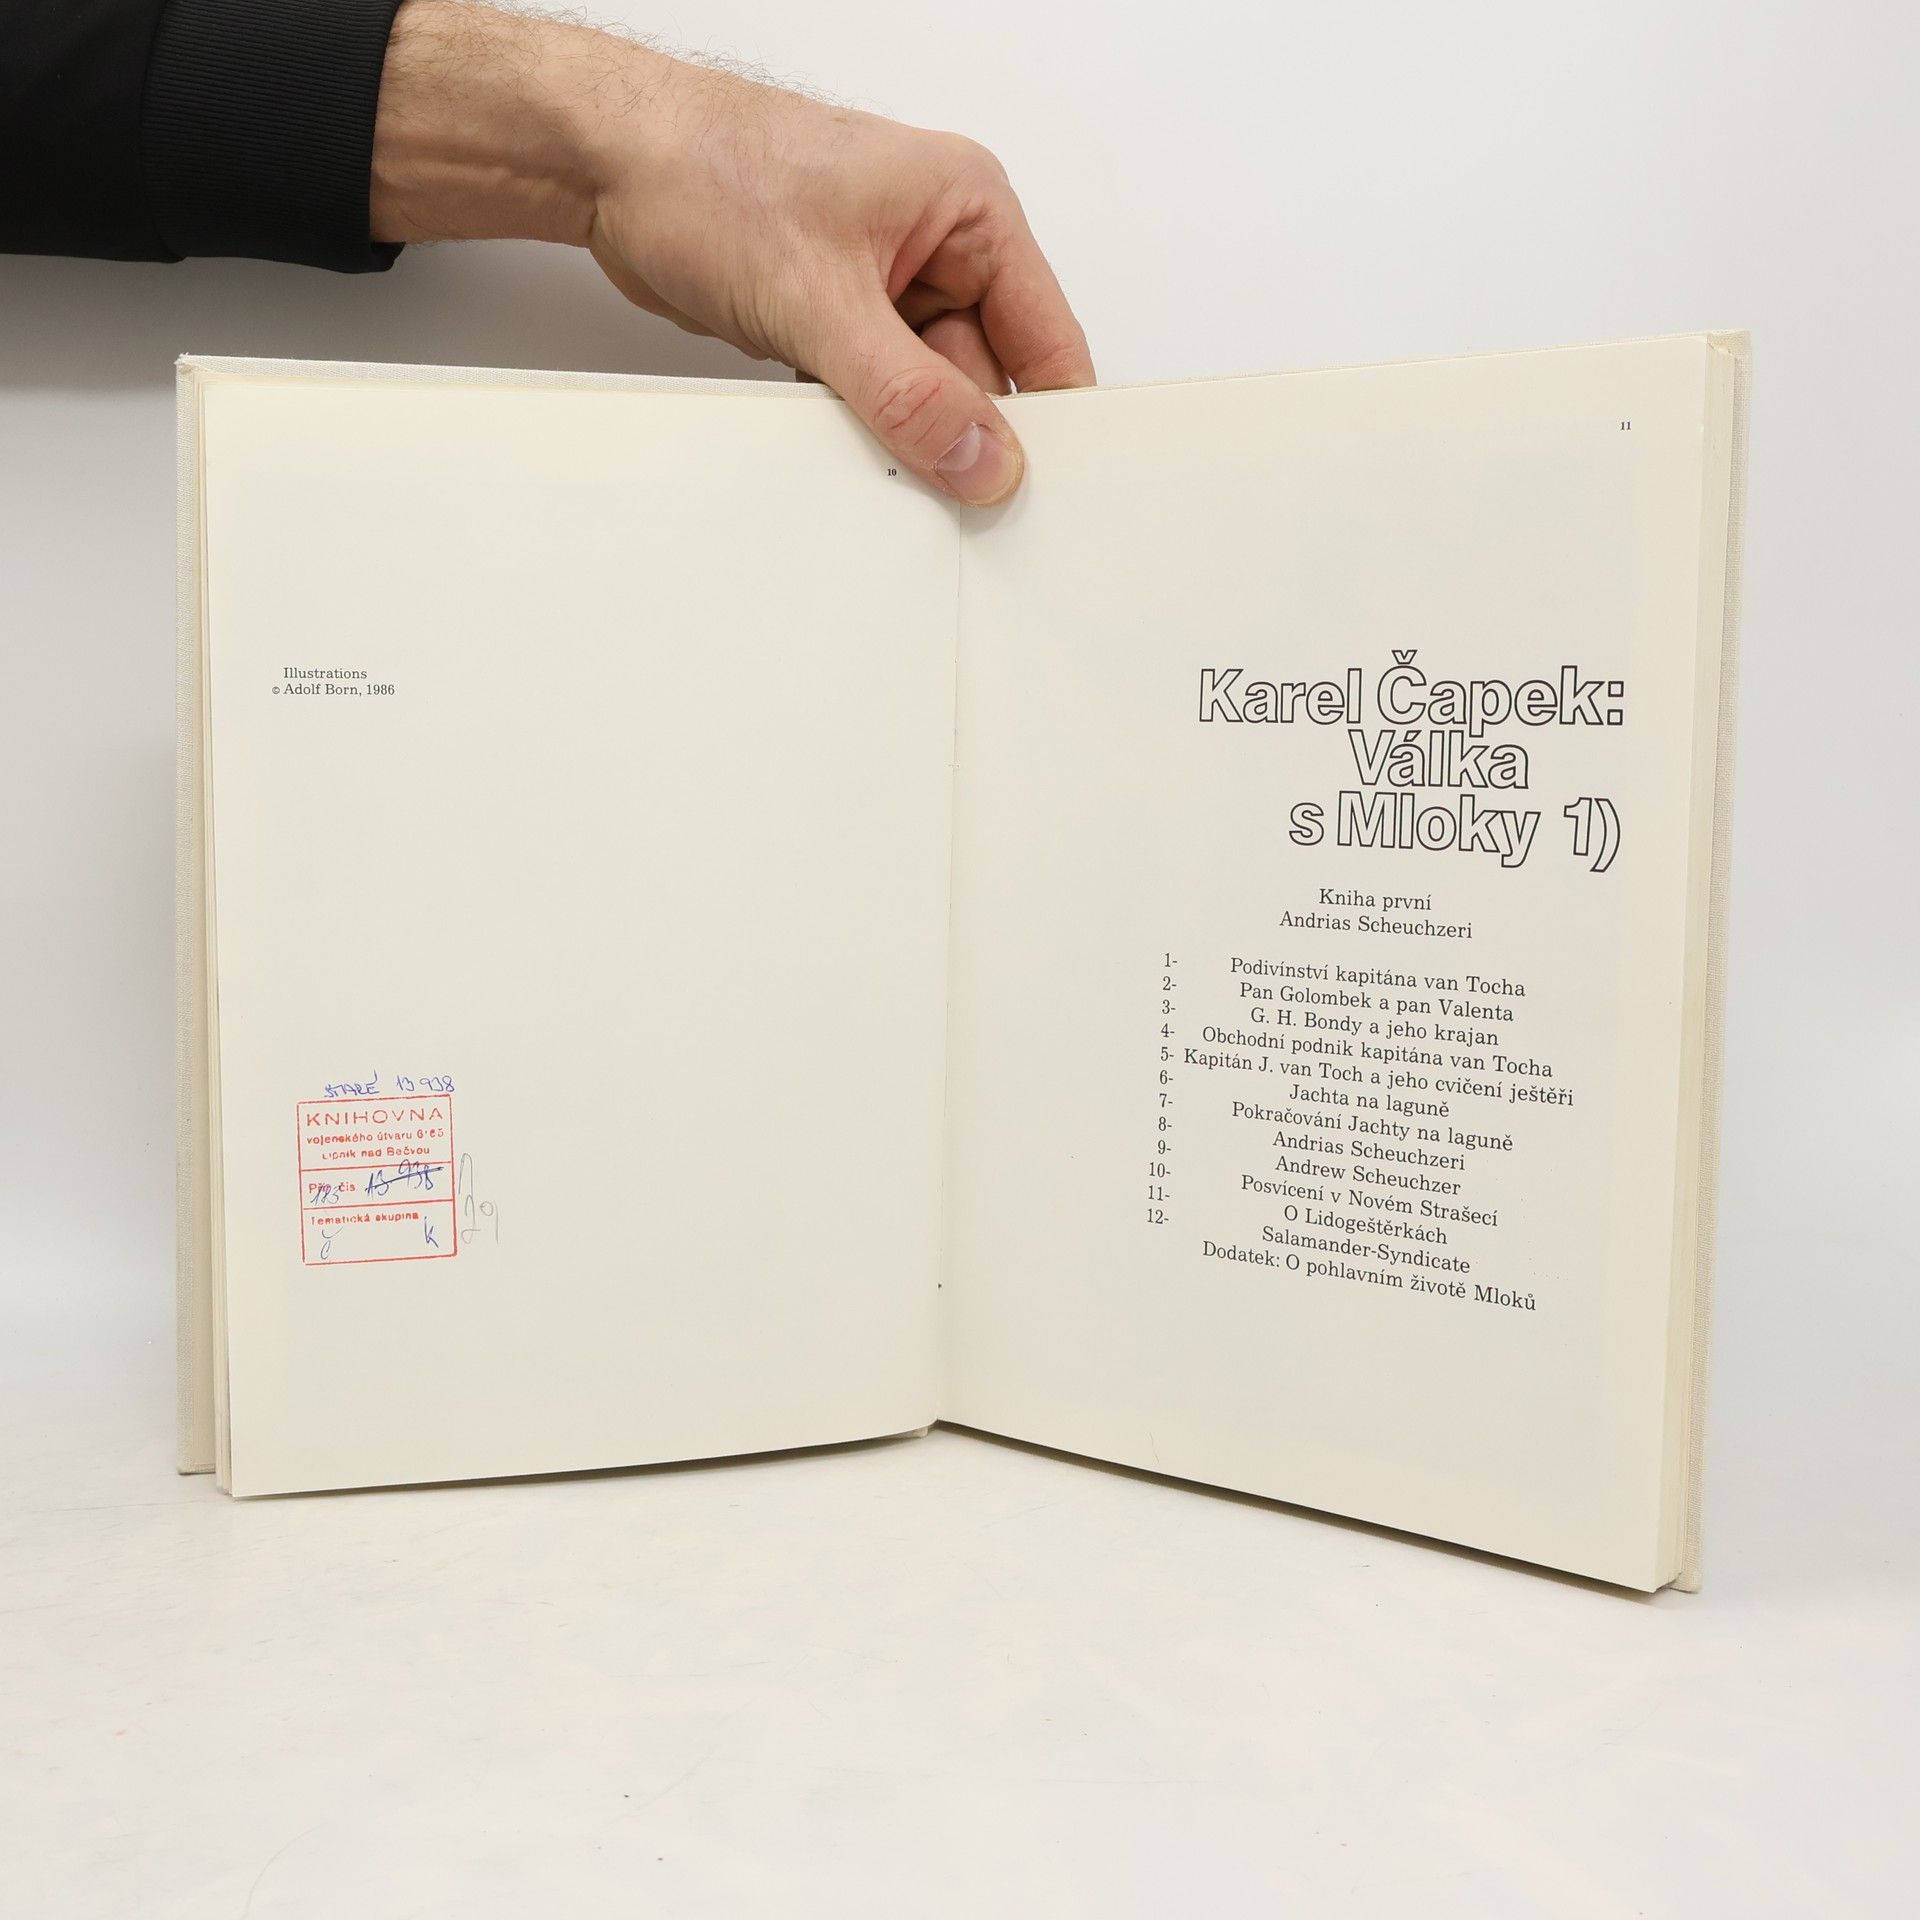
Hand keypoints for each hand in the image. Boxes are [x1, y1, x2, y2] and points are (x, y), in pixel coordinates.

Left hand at [371, 2, 1094, 502]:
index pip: (1047, 339)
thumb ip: (909, 394)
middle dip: (956, 436)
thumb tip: (982, 460)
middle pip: (985, 379)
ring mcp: (886, 287)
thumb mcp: (821, 299)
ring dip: (897, 432)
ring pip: (924, 395)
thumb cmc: (706, 169)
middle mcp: (938, 245)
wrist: (606, 165)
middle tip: (936, 492)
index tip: (1029, 492)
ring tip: (858, 438)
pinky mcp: (838, 321)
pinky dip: (856, 425)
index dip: (1046, 423)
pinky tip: (827, 429)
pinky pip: (874, 396)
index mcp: (969, 210)